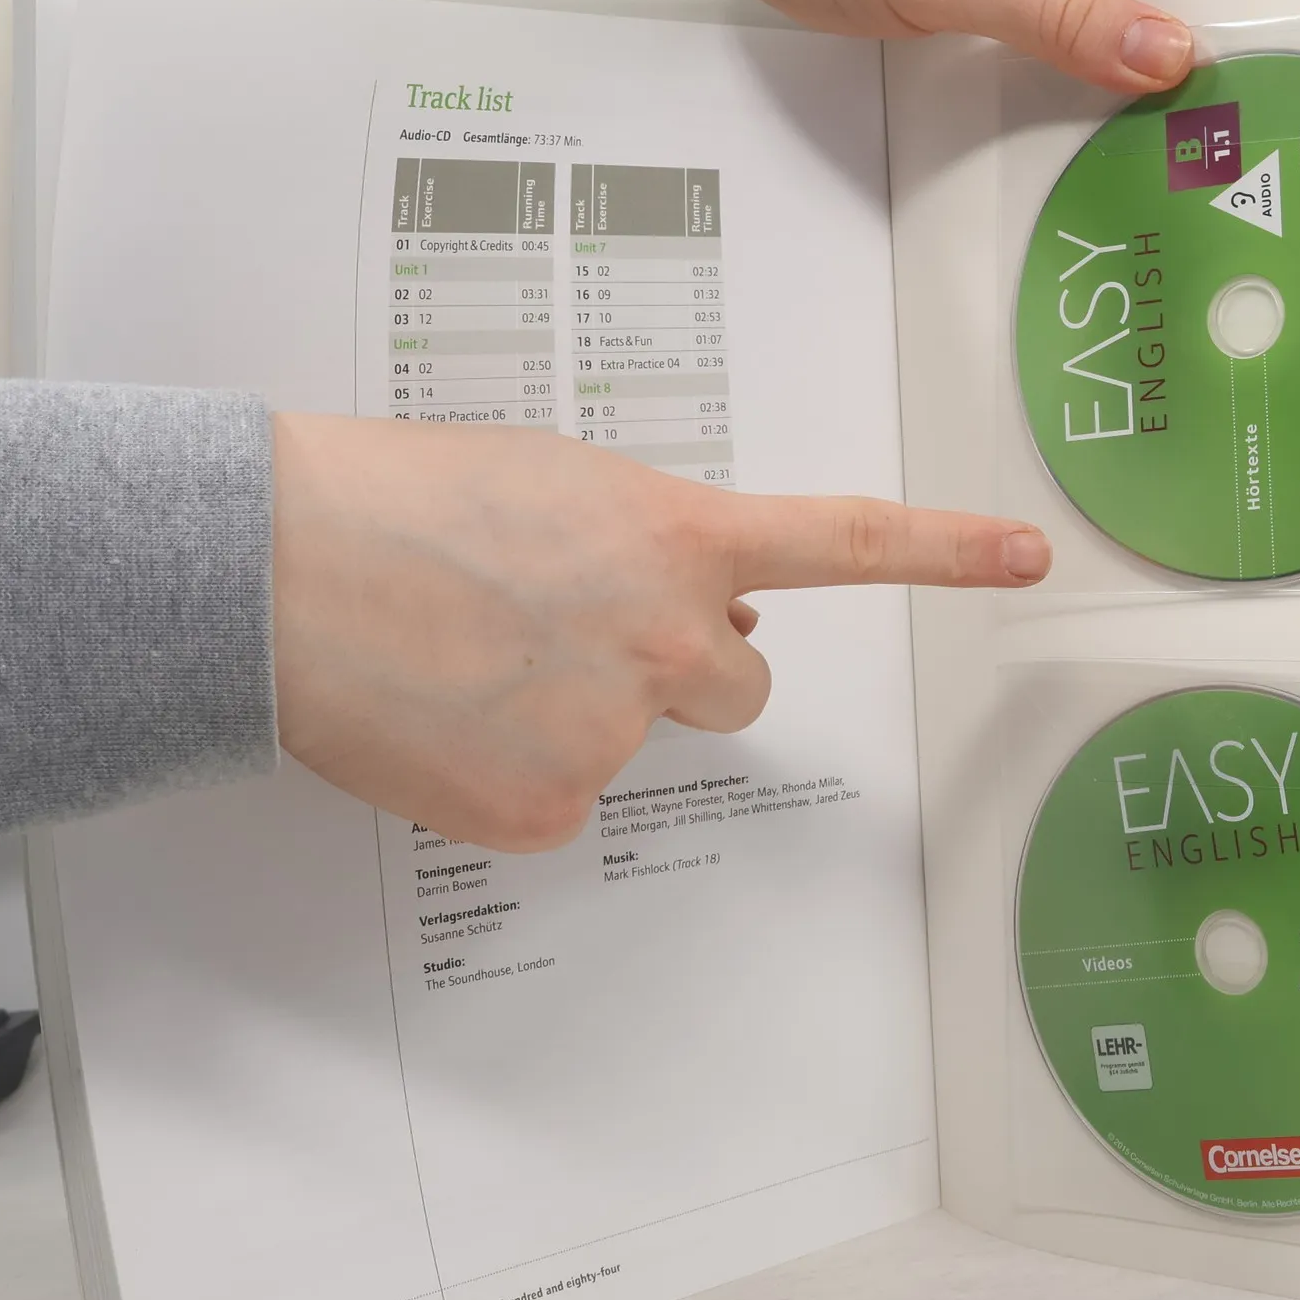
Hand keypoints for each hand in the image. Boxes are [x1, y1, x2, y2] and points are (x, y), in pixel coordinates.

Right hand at [271, 416, 1050, 850]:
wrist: (272, 569)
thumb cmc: (397, 500)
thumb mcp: (555, 487)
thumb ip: (652, 545)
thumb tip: (714, 611)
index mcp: (674, 540)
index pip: (841, 542)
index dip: (943, 548)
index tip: (1027, 556)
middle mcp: (670, 641)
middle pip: (739, 687)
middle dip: (681, 671)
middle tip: (572, 640)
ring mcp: (615, 735)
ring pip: (637, 743)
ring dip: (584, 715)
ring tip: (476, 663)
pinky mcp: (549, 812)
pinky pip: (559, 802)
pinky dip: (513, 773)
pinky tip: (449, 724)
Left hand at [510, 0, 1192, 91]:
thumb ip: (1058, 22)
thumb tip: (1165, 53)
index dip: (1167, 22)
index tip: (1177, 103)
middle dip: (1110, 44)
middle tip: (1108, 129)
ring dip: (1057, 51)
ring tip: (1038, 106)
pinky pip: (1018, 2)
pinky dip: (1018, 46)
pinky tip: (999, 82)